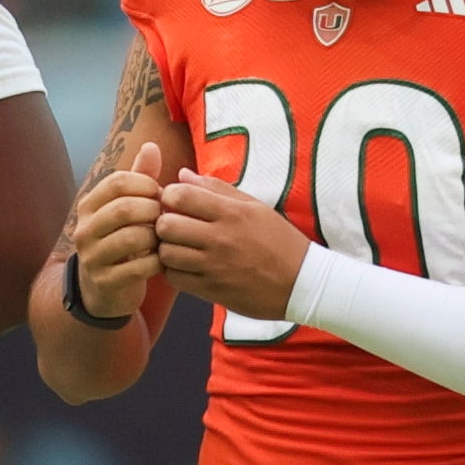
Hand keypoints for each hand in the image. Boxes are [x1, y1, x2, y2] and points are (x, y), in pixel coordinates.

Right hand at [60, 142, 166, 323]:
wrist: (103, 290)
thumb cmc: (121, 241)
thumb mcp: (127, 207)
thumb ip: (139, 177)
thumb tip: (151, 145)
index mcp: (89, 205)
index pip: (118, 181)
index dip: (146, 185)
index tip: (159, 196)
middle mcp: (85, 229)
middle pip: (124, 207)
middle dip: (152, 210)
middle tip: (164, 218)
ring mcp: (92, 257)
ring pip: (132, 237)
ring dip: (156, 237)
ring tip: (162, 239)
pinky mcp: (105, 281)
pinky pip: (138, 267)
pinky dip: (156, 262)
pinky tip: (160, 260)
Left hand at [155, 173, 309, 320]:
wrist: (302, 283)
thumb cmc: (279, 241)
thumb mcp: (255, 207)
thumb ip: (216, 189)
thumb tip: (182, 175)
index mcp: (232, 213)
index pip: (181, 195)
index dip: (169, 196)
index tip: (175, 201)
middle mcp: (221, 239)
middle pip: (166, 225)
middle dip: (163, 223)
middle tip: (172, 225)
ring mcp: (215, 267)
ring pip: (166, 254)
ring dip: (166, 248)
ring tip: (179, 246)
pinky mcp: (212, 290)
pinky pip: (175, 278)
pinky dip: (173, 271)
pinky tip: (185, 265)